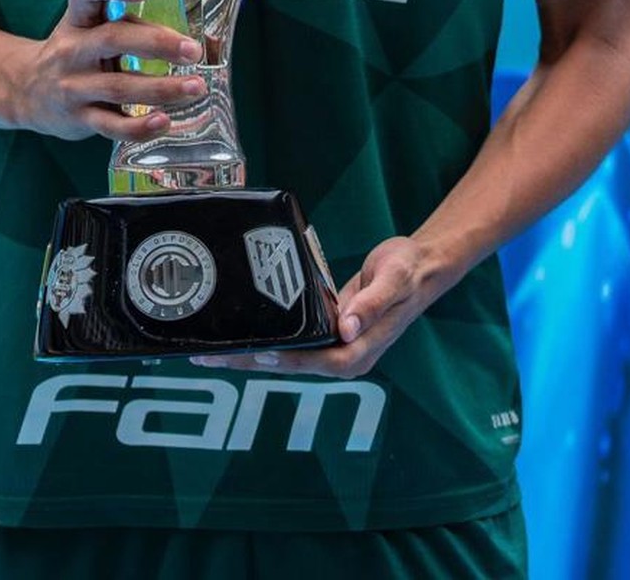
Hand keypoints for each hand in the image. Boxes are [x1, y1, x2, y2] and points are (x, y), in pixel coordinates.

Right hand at [14, 0, 205, 141]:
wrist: (27, 92)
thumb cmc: (73, 50)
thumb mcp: (83, 22)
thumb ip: (116, 5)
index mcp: (77, 19)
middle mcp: (72, 50)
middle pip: (112, 39)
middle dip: (156, 43)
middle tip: (192, 50)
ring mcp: (74, 86)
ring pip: (118, 86)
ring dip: (161, 88)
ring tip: (195, 87)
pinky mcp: (80, 119)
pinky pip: (111, 125)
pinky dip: (139, 127)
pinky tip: (163, 122)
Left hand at [192, 235, 442, 378]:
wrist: (420, 264)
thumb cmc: (408, 271)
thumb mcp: (393, 281)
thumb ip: (371, 304)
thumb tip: (347, 329)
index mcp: (360, 352)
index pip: (313, 362)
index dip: (282, 360)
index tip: (250, 353)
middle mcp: (345, 355)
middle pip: (292, 365)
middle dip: (251, 361)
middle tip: (208, 357)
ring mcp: (336, 345)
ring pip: (288, 355)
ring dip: (252, 353)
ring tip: (212, 351)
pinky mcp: (329, 330)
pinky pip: (295, 340)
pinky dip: (269, 337)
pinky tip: (244, 331)